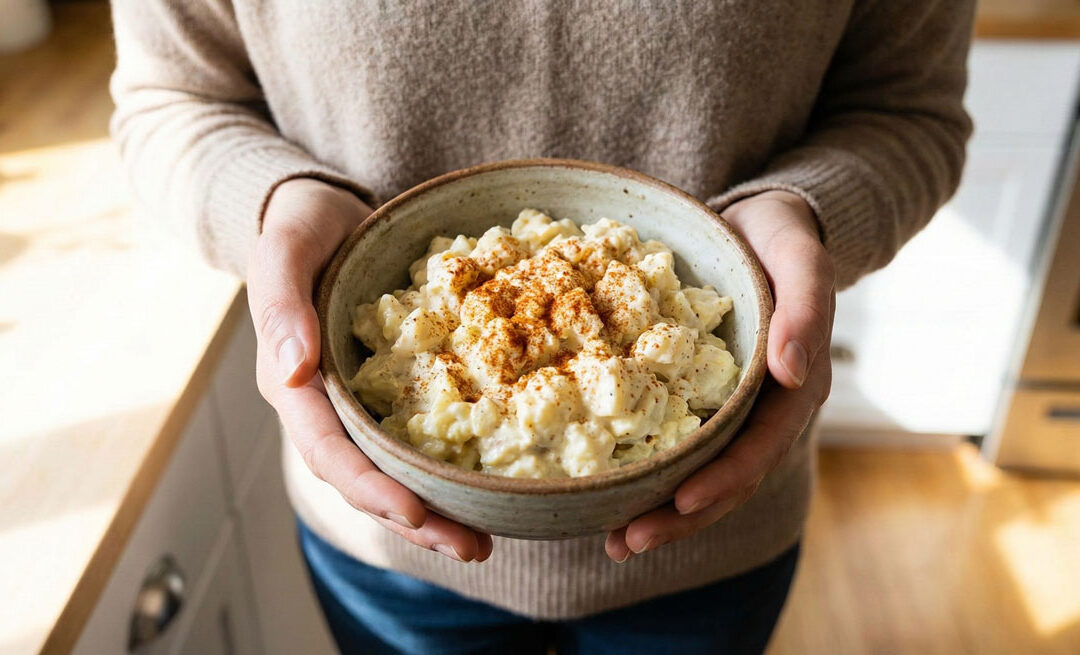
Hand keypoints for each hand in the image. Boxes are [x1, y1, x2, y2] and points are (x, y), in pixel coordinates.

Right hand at [248, 178, 492, 562]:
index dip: (370, 486)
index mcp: (292, 383)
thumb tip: (292, 370)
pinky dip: (447, 469)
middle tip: (473, 548)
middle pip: (365, 479)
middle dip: (415, 520)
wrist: (326, 212)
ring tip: (484, 542)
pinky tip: (488, 488)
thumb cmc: (300, 226)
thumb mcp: (285, 248)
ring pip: (392, 471)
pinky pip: (416, 440)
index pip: (327, 450)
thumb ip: (280, 305)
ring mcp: (358, 403)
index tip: (417, 513)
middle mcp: (325, 405)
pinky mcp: (391, 392)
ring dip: (435, 512)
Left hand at [605, 190, 834, 561]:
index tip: (681, 500)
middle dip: (680, 516)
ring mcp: (730, 409)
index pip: (761, 446)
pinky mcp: (696, 397)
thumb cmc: (781, 236)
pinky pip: (676, 444)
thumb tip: (794, 371)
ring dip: (661, 513)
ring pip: (700, 474)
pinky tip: (606, 494)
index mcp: (793, 387)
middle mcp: (762, 409)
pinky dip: (647, 474)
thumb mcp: (800, 257)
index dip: (723, 479)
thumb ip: (805, 307)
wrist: (755, 223)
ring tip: (614, 542)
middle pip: (727, 479)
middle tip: (626, 542)